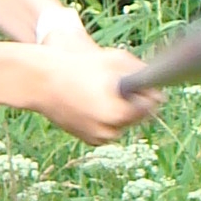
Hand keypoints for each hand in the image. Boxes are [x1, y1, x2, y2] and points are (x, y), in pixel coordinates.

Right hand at [25, 39, 163, 143]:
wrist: (41, 82)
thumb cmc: (78, 66)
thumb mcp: (115, 60)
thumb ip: (141, 73)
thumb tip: (160, 89)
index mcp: (119, 112)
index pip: (152, 107)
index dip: (148, 93)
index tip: (140, 83)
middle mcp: (110, 130)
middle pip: (138, 117)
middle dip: (134, 102)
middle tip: (116, 85)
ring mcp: (99, 137)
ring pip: (123, 125)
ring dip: (121, 112)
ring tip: (102, 92)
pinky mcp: (89, 140)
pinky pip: (108, 130)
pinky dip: (107, 119)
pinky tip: (93, 102)